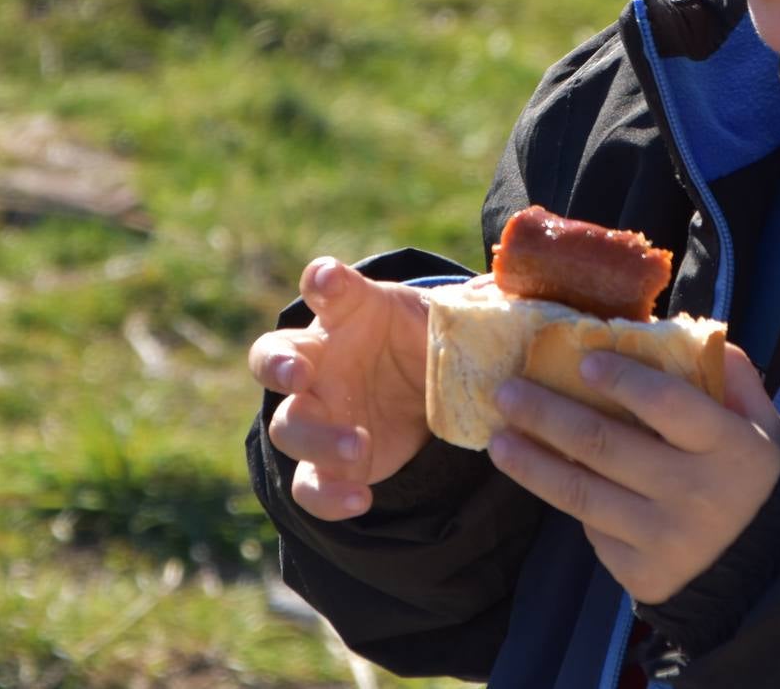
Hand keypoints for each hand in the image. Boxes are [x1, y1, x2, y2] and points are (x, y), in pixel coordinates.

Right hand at [247, 258, 459, 520]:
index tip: (328, 280)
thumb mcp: (445, 315)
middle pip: (273, 357)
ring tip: (356, 447)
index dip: (323, 281)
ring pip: (288, 426)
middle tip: (299, 374)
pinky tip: (360, 500)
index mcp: (346, 313)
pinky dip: (327, 495)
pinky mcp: (328, 463)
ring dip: (315, 436)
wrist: (425, 388)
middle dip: (279, 364)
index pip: (326, 288)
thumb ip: (470, 303)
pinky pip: (310, 484)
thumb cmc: (425, 337)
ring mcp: (318, 413)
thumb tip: (506, 288)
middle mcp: (318, 360)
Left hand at [486, 342, 779, 603]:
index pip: (667, 404)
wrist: (763, 565)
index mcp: (730, 447)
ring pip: (580, 493)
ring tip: (497, 438)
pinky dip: (567, 500)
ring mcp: (665, 538)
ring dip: (530, 462)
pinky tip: (542, 477)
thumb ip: (726, 373)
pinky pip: (593, 530)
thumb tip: (672, 330)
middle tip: (507, 390)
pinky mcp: (642, 574)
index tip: (581, 358)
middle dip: (546, 413)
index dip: (621, 380)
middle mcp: (696, 494)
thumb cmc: (748, 475)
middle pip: (604, 445)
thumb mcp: (758, 420)